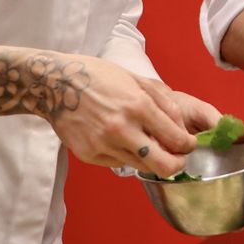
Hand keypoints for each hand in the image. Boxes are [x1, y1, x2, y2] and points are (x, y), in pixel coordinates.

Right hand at [0, 47, 200, 176]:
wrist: (54, 84)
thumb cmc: (98, 76)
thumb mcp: (136, 79)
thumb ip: (165, 103)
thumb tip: (182, 127)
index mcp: (138, 106)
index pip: (177, 140)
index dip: (188, 145)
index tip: (188, 144)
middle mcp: (122, 129)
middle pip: (164, 166)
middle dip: (177, 164)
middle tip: (177, 157)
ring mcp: (104, 145)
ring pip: (142, 167)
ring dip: (151, 159)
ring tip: (149, 145)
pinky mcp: (89, 155)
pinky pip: (119, 163)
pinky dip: (127, 156)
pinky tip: (122, 140)